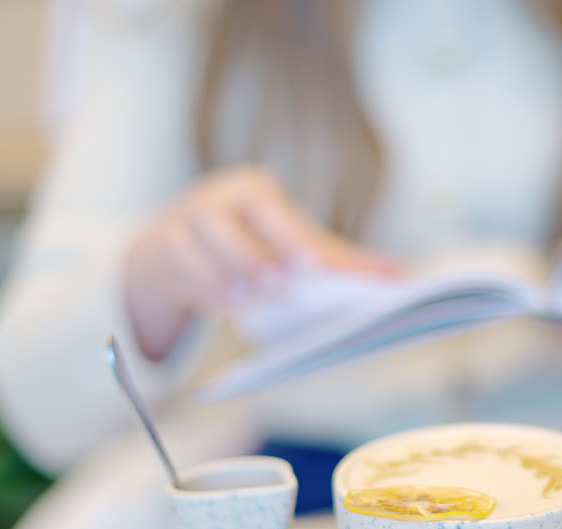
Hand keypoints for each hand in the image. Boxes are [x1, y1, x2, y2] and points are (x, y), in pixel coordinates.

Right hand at [124, 167, 398, 359]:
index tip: (312, 266)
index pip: (281, 219)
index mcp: (258, 190)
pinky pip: (186, 272)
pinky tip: (229, 304)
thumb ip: (340, 259)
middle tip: (277, 284)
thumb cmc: (253, 239)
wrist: (178, 241)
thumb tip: (396, 274)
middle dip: (255, 258)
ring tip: (252, 299)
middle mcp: (219, 198)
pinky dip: (210, 292)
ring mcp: (186, 221)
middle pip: (233, 227)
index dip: (295, 243)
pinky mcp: (165, 247)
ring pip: (205, 253)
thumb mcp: (293, 241)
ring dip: (231, 280)